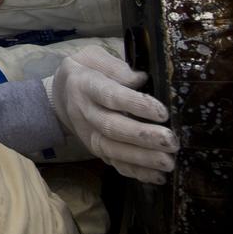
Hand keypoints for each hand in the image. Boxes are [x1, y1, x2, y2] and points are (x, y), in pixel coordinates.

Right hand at [50, 46, 177, 183]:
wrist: (61, 95)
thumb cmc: (85, 71)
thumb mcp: (92, 57)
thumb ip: (114, 66)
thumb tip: (140, 79)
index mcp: (84, 85)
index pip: (110, 96)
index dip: (135, 104)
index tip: (162, 112)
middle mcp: (84, 112)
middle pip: (112, 127)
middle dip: (142, 137)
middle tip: (171, 140)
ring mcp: (89, 135)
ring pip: (113, 150)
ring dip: (141, 158)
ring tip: (168, 162)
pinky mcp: (96, 150)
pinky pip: (114, 164)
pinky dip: (135, 172)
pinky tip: (157, 176)